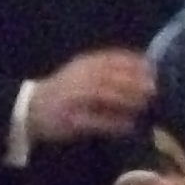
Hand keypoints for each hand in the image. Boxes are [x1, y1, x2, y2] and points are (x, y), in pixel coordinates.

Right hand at [30, 48, 154, 141]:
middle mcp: (78, 78)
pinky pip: (95, 121)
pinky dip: (113, 123)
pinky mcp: (71, 120)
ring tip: (144, 104)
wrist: (31, 108)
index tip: (151, 67)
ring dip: (125, 99)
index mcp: (82, 64)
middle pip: (109, 76)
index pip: (110, 58)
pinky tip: (129, 126)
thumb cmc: (64, 89)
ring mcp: (73, 98)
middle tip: (154, 88)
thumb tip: (142, 68)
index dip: (132, 62)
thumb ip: (107, 69)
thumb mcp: (83, 72)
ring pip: (102, 95)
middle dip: (132, 81)